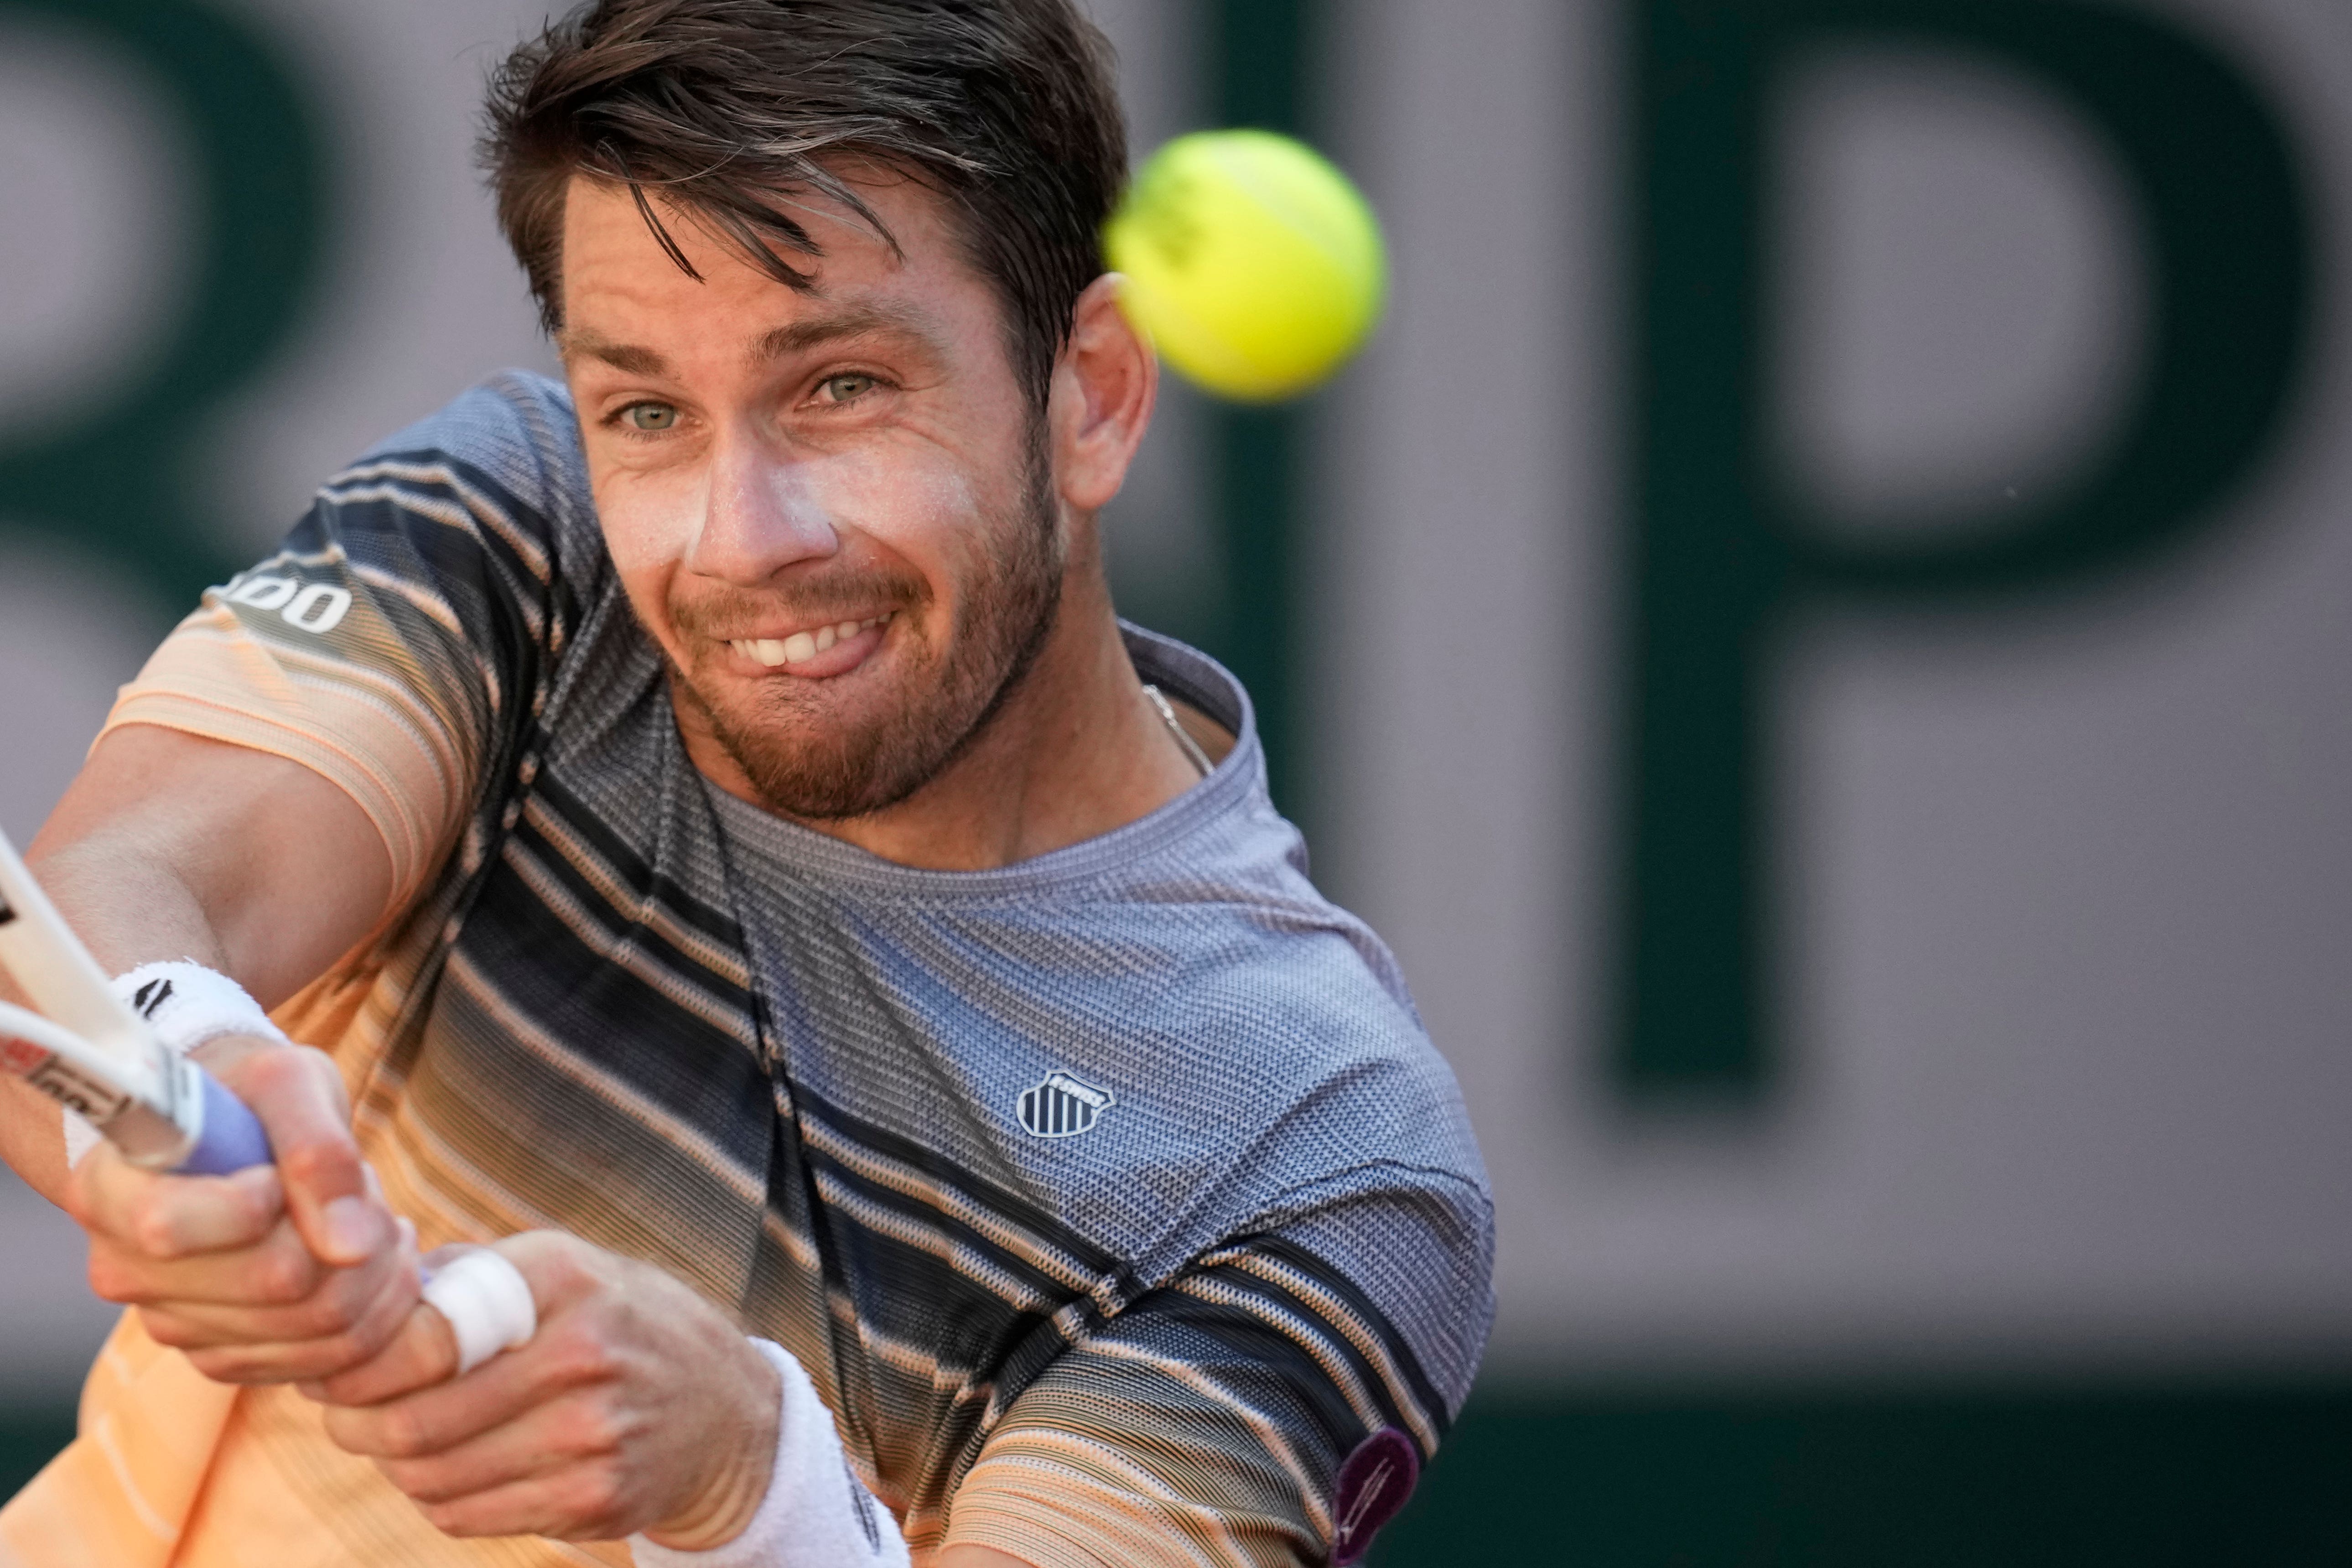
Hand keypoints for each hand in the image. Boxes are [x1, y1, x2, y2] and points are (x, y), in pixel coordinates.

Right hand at [69, 1037, 416, 1382]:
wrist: (228, 1130)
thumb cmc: (250, 1095)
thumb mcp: (287, 1080)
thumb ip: (318, 1149)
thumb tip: (349, 1245)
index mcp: (110, 1191)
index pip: (173, 1229)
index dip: (259, 1203)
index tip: (278, 1171)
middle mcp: (124, 1269)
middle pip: (276, 1287)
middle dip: (353, 1237)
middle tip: (366, 1192)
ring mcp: (170, 1322)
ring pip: (314, 1332)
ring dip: (372, 1275)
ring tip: (373, 1221)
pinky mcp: (218, 1356)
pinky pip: (318, 1363)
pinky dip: (368, 1312)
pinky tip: (363, 1262)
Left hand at [310, 1231, 781, 1546]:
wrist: (722, 1406)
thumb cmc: (613, 1324)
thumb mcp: (558, 1268)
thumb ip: (462, 1275)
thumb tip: (353, 1294)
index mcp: (563, 1278)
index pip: (422, 1338)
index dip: (356, 1365)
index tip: (333, 1371)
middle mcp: (583, 1351)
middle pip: (413, 1421)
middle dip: (357, 1426)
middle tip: (345, 1419)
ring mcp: (594, 1433)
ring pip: (432, 1477)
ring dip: (396, 1467)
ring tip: (400, 1443)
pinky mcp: (596, 1498)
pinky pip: (468, 1516)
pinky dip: (441, 1500)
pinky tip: (456, 1471)